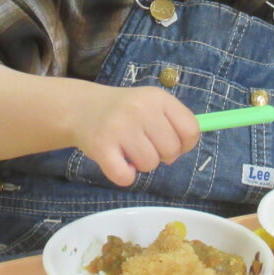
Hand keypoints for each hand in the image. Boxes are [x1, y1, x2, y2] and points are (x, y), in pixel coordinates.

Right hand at [73, 85, 199, 187]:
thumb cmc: (125, 111)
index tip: (172, 143)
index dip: (185, 144)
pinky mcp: (101, 146)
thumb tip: (188, 145)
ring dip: (141, 164)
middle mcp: (140, 108)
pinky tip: (117, 162)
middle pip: (172, 150)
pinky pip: (125, 177)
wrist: (82, 108)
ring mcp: (119, 127)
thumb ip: (173, 122)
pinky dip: (124, 176)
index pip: (191, 129)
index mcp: (158, 97)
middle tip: (145, 145)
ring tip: (129, 150)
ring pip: (150, 164)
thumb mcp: (151, 104)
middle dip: (162, 155)